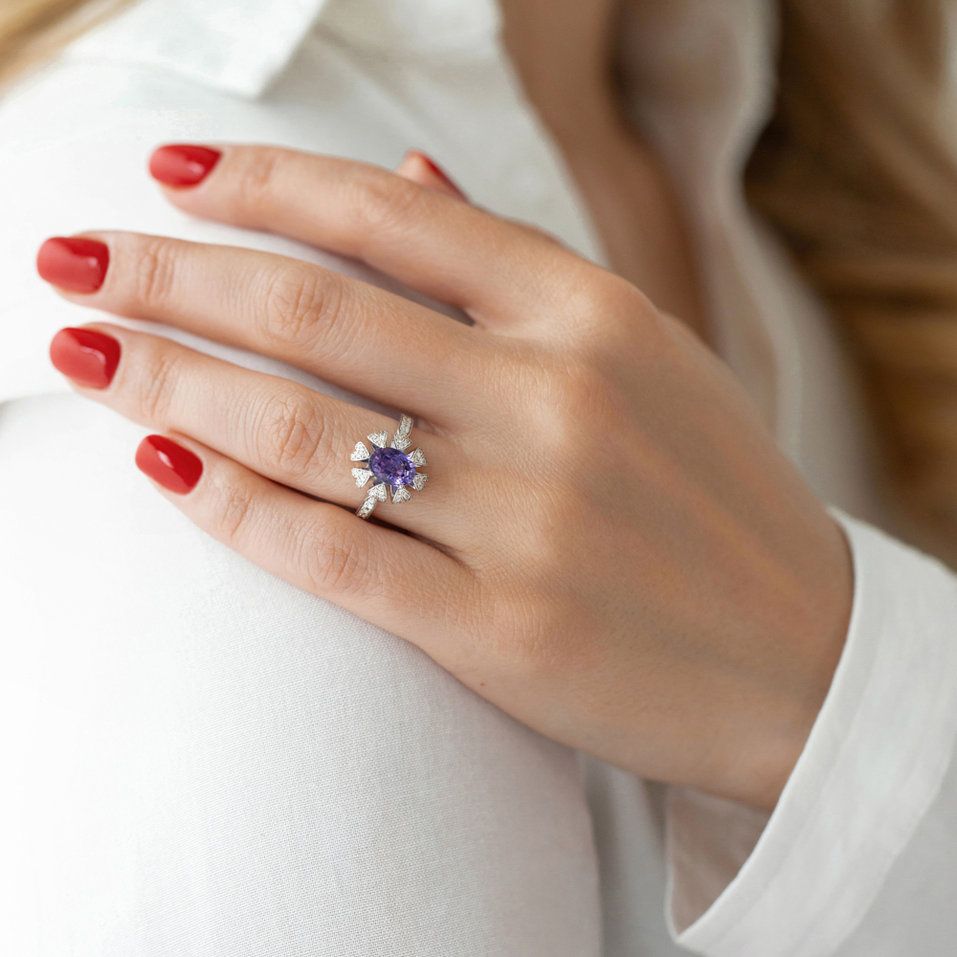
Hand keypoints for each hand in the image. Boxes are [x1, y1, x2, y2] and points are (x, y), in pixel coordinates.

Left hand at [37, 143, 852, 811]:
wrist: (801, 657)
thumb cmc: (714, 498)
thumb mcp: (645, 357)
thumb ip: (521, 268)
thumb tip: (407, 179)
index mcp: (593, 316)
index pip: (389, 215)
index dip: (263, 180)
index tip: (169, 174)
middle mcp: (555, 401)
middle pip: (318, 310)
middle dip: (172, 274)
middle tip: (72, 256)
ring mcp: (527, 519)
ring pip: (304, 428)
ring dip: (170, 379)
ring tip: (82, 351)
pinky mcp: (503, 630)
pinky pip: (333, 554)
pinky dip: (234, 506)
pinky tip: (163, 465)